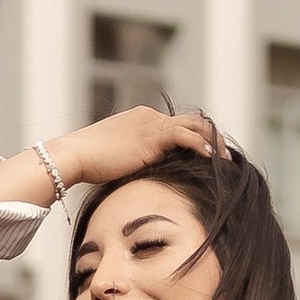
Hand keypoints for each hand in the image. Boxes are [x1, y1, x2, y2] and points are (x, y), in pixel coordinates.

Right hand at [0, 111, 230, 218]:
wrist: (74, 156)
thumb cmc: (87, 164)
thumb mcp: (115, 161)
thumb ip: (132, 164)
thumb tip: (141, 184)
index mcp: (141, 119)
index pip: (177, 124)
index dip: (195, 139)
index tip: (208, 156)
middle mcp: (149, 116)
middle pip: (191, 121)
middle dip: (210, 138)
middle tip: (225, 157)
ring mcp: (151, 123)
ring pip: (195, 126)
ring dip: (212, 142)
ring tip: (226, 160)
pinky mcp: (152, 135)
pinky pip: (186, 136)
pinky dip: (202, 146)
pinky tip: (212, 160)